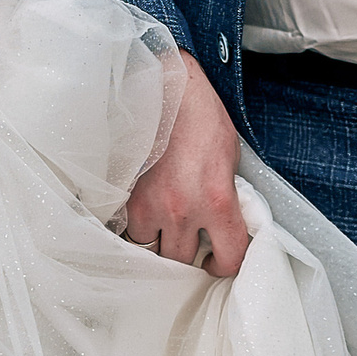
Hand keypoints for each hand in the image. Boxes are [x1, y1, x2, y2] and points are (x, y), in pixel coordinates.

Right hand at [124, 54, 249, 276]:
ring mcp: (149, 206)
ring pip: (149, 251)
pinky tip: (142, 217)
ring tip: (161, 231)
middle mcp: (182, 211)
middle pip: (181, 262)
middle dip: (185, 259)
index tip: (217, 262)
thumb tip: (224, 224)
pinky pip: (126, 231)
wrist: (165, 89)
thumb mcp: (230, 158)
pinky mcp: (125, 196)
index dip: (225, 266)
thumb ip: (228, 197)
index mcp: (218, 201)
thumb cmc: (202, 118)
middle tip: (186, 248)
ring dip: (156, 245)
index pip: (229, 257)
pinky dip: (135, 229)